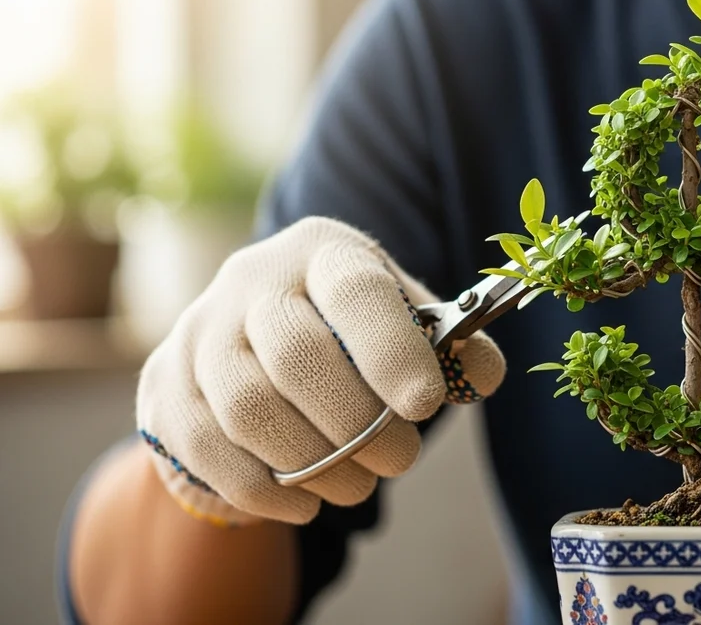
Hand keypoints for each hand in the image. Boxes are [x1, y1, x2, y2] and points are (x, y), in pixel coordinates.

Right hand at [135, 216, 505, 525]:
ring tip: (360, 485)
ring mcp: (198, 331)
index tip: (426, 404)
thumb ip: (453, 348)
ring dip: (313, 463)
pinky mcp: (165, 385)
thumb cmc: (351, 334)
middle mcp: (251, 279)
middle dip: (358, 425)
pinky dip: (262, 488)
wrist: (254, 345)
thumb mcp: (406, 323)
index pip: (355, 291)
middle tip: (401, 459)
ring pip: (246, 407)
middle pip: (296, 356)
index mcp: (323, 251)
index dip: (392, 350)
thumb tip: (482, 375)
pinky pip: (206, 447)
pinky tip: (307, 502)